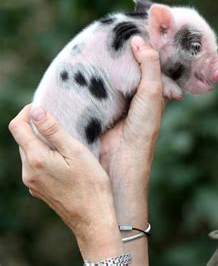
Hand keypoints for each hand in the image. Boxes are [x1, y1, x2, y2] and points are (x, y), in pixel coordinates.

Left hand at [8, 105, 122, 260]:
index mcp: (36, 159)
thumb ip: (53, 130)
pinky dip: (45, 156)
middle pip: (22, 139)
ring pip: (29, 153)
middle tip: (60, 121)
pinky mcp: (39, 190)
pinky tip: (65, 161)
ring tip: (65, 141)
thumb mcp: (76, 151)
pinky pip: (36, 166)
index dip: (28, 112)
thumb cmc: (91, 184)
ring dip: (42, 142)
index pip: (18, 126)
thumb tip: (36, 110)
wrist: (93, 218)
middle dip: (36, 126)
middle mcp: (28, 172)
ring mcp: (32, 183)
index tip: (44, 107)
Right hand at [99, 36, 165, 224]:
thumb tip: (137, 39)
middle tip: (107, 27)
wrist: (120, 160)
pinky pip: (94, 83)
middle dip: (120, 49)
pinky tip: (81, 60)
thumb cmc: (143, 127)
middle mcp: (134, 91)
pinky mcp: (97, 103)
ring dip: (103, 60)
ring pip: (110, 72)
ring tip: (92, 38)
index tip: (132, 23)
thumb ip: (149, 65)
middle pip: (128, 64)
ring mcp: (115, 97)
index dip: (143, 44)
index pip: (149, 60)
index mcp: (152, 88)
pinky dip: (90, 73)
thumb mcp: (152, 92)